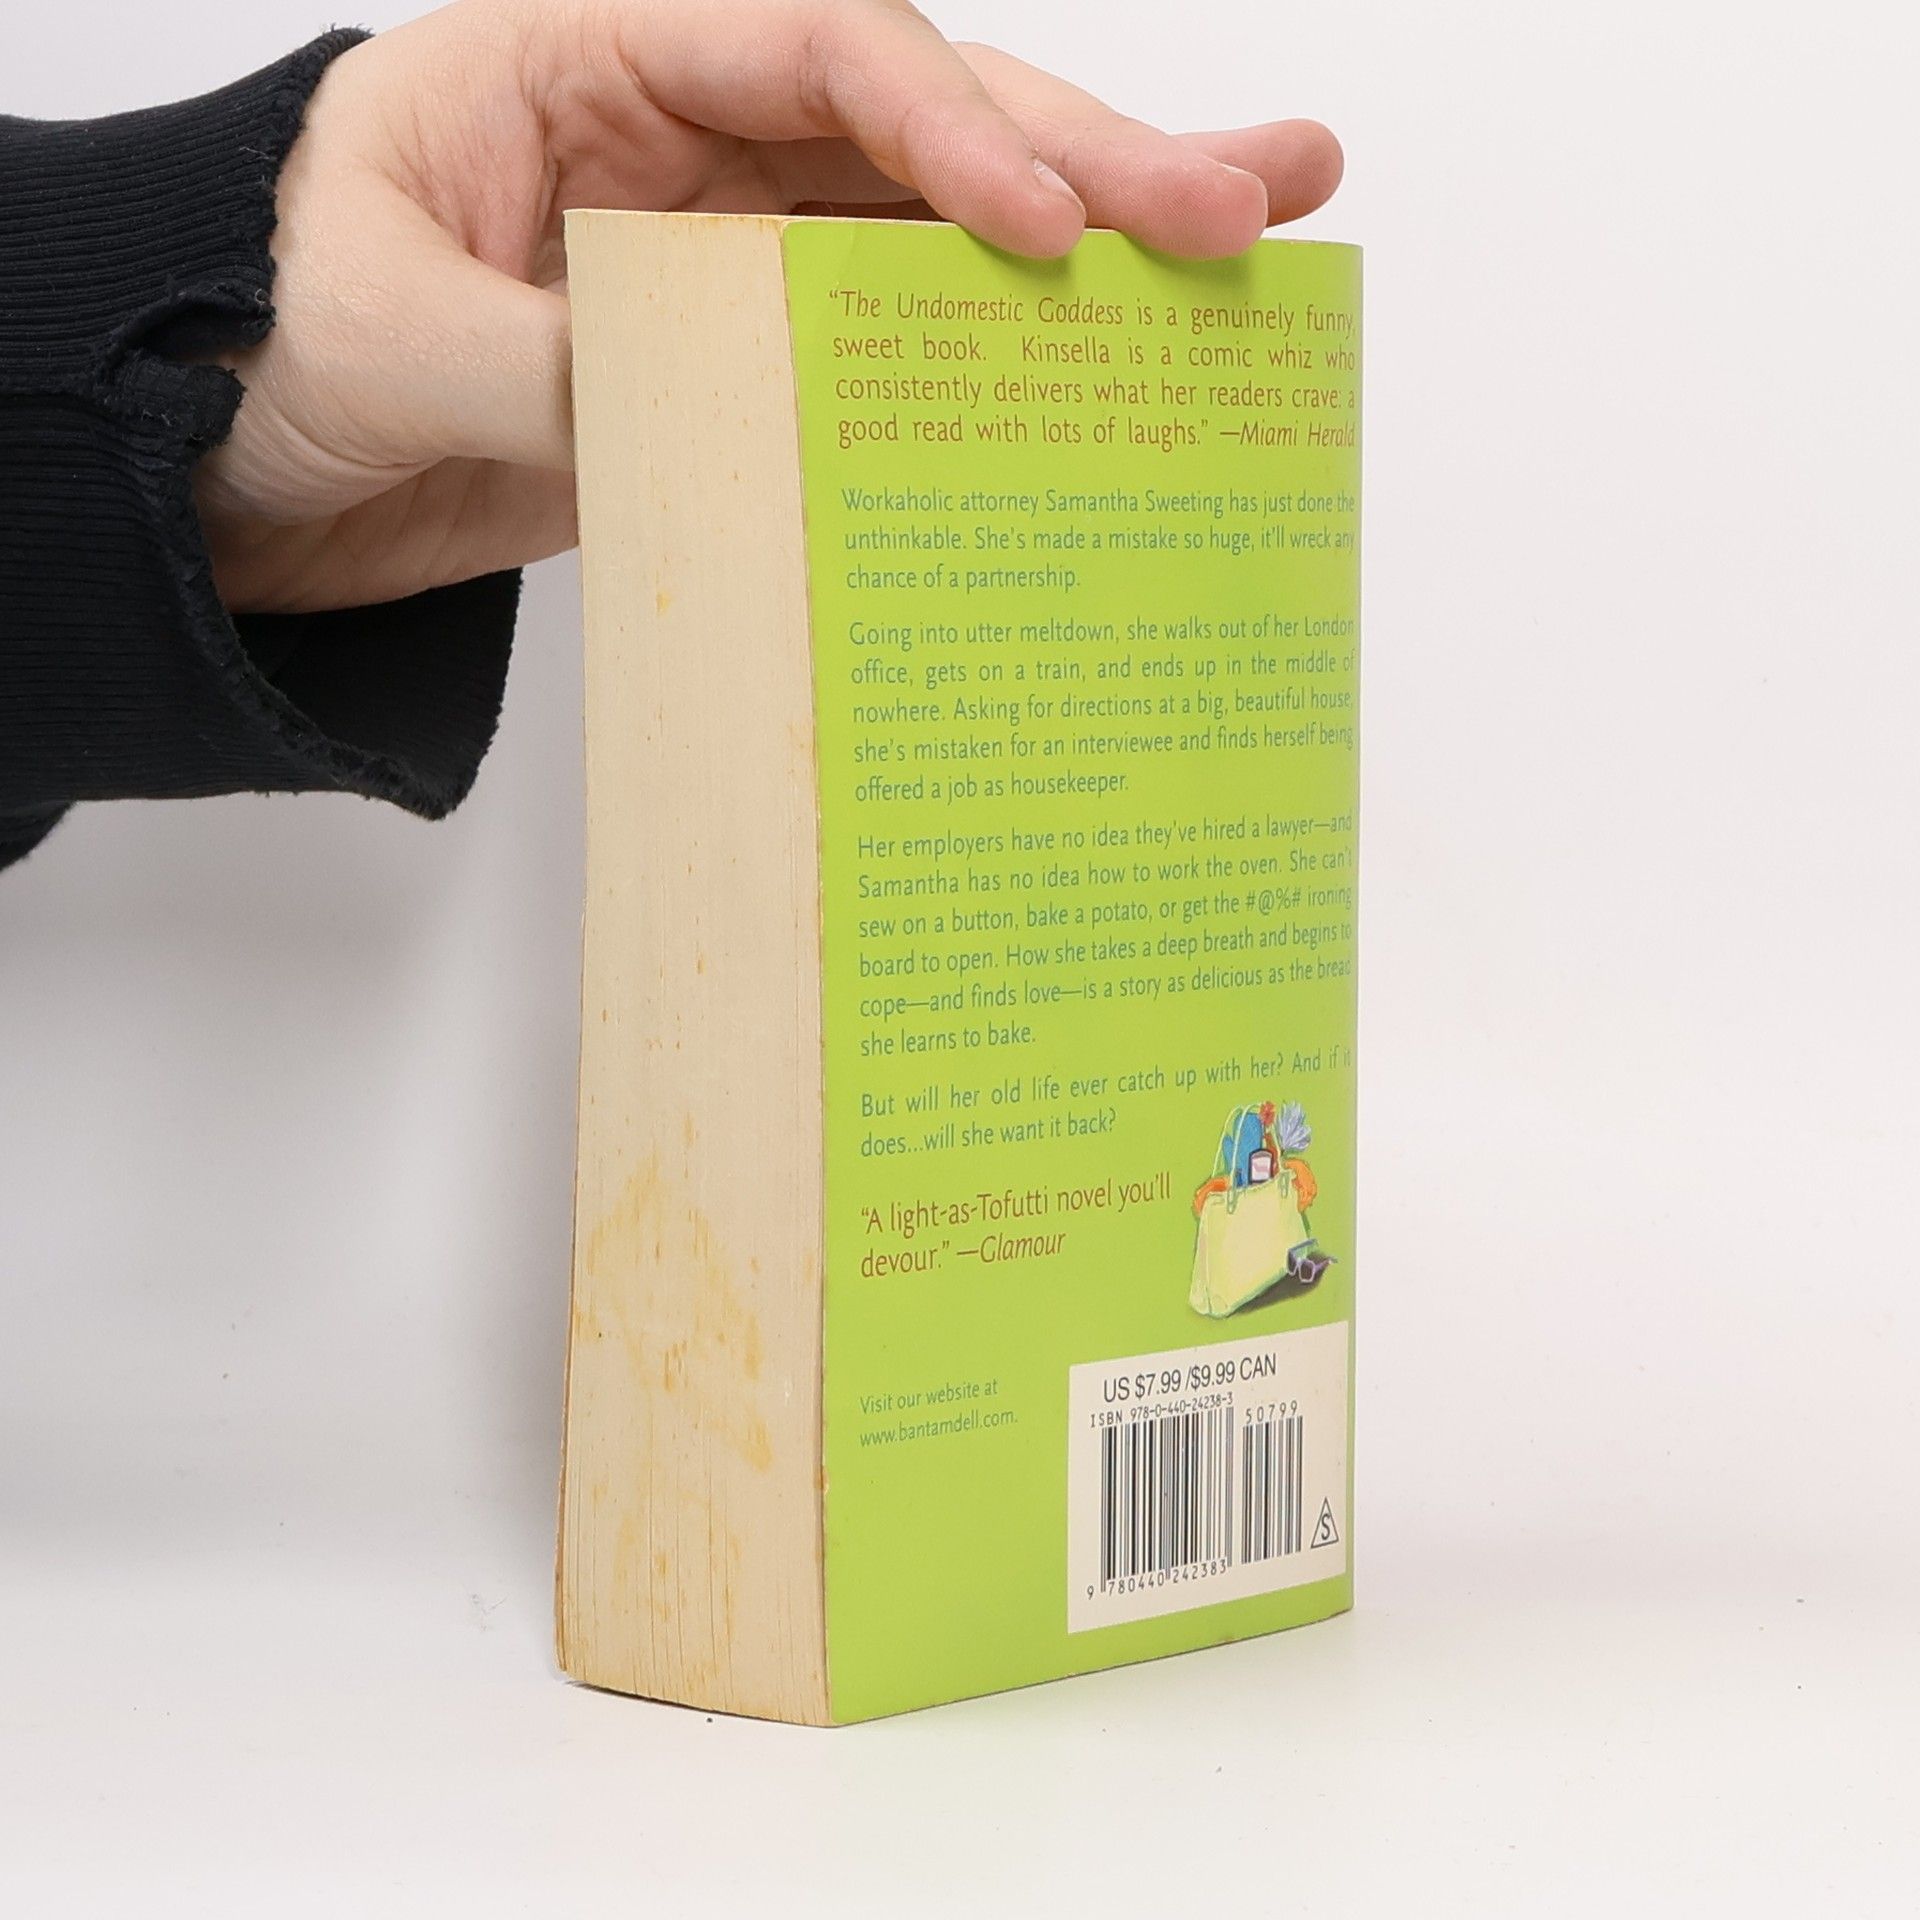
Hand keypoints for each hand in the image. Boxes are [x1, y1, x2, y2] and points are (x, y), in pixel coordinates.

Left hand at [194, 0, 1342, 614]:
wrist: (235, 456)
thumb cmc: (265, 338)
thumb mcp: (385, 335)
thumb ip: (550, 357)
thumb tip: (704, 400)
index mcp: (592, 57)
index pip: (814, 49)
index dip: (947, 128)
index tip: (1044, 232)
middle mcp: (687, 135)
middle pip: (925, 120)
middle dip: (1094, 159)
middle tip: (1252, 201)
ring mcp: (730, 252)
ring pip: (937, 233)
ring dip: (1096, 242)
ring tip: (1258, 244)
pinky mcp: (742, 364)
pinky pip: (890, 354)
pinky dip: (996, 369)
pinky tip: (1106, 373)